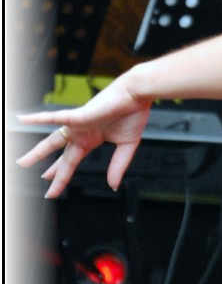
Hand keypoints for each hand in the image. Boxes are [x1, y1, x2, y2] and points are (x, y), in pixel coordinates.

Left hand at [16, 77, 151, 198]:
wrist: (138, 95)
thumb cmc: (134, 113)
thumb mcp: (126, 146)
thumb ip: (118, 166)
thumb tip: (113, 185)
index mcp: (91, 139)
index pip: (72, 161)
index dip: (62, 175)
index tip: (53, 188)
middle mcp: (81, 133)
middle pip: (60, 154)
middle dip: (50, 169)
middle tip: (40, 180)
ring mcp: (77, 125)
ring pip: (51, 140)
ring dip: (37, 152)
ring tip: (22, 162)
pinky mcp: (78, 115)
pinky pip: (54, 117)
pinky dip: (38, 119)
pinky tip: (23, 120)